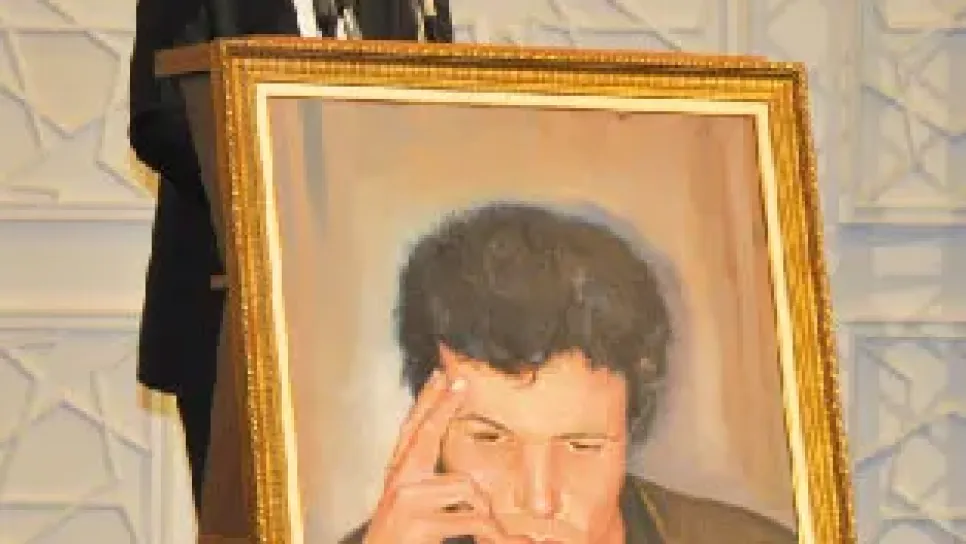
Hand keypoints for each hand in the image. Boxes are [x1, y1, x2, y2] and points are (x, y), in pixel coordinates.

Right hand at [362, 371, 529, 543]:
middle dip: (443, 405)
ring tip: (493, 532)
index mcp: (399, 476)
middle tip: (461, 382)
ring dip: (484, 511)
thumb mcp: (414, 507)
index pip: (414, 430)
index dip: (428, 402)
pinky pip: (469, 517)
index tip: (441, 375)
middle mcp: (398, 482)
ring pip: (465, 486)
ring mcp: (405, 500)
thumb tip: (466, 475)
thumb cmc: (404, 539)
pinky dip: (491, 533)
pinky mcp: (417, 521)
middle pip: (425, 433)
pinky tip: (500, 540)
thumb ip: (432, 485)